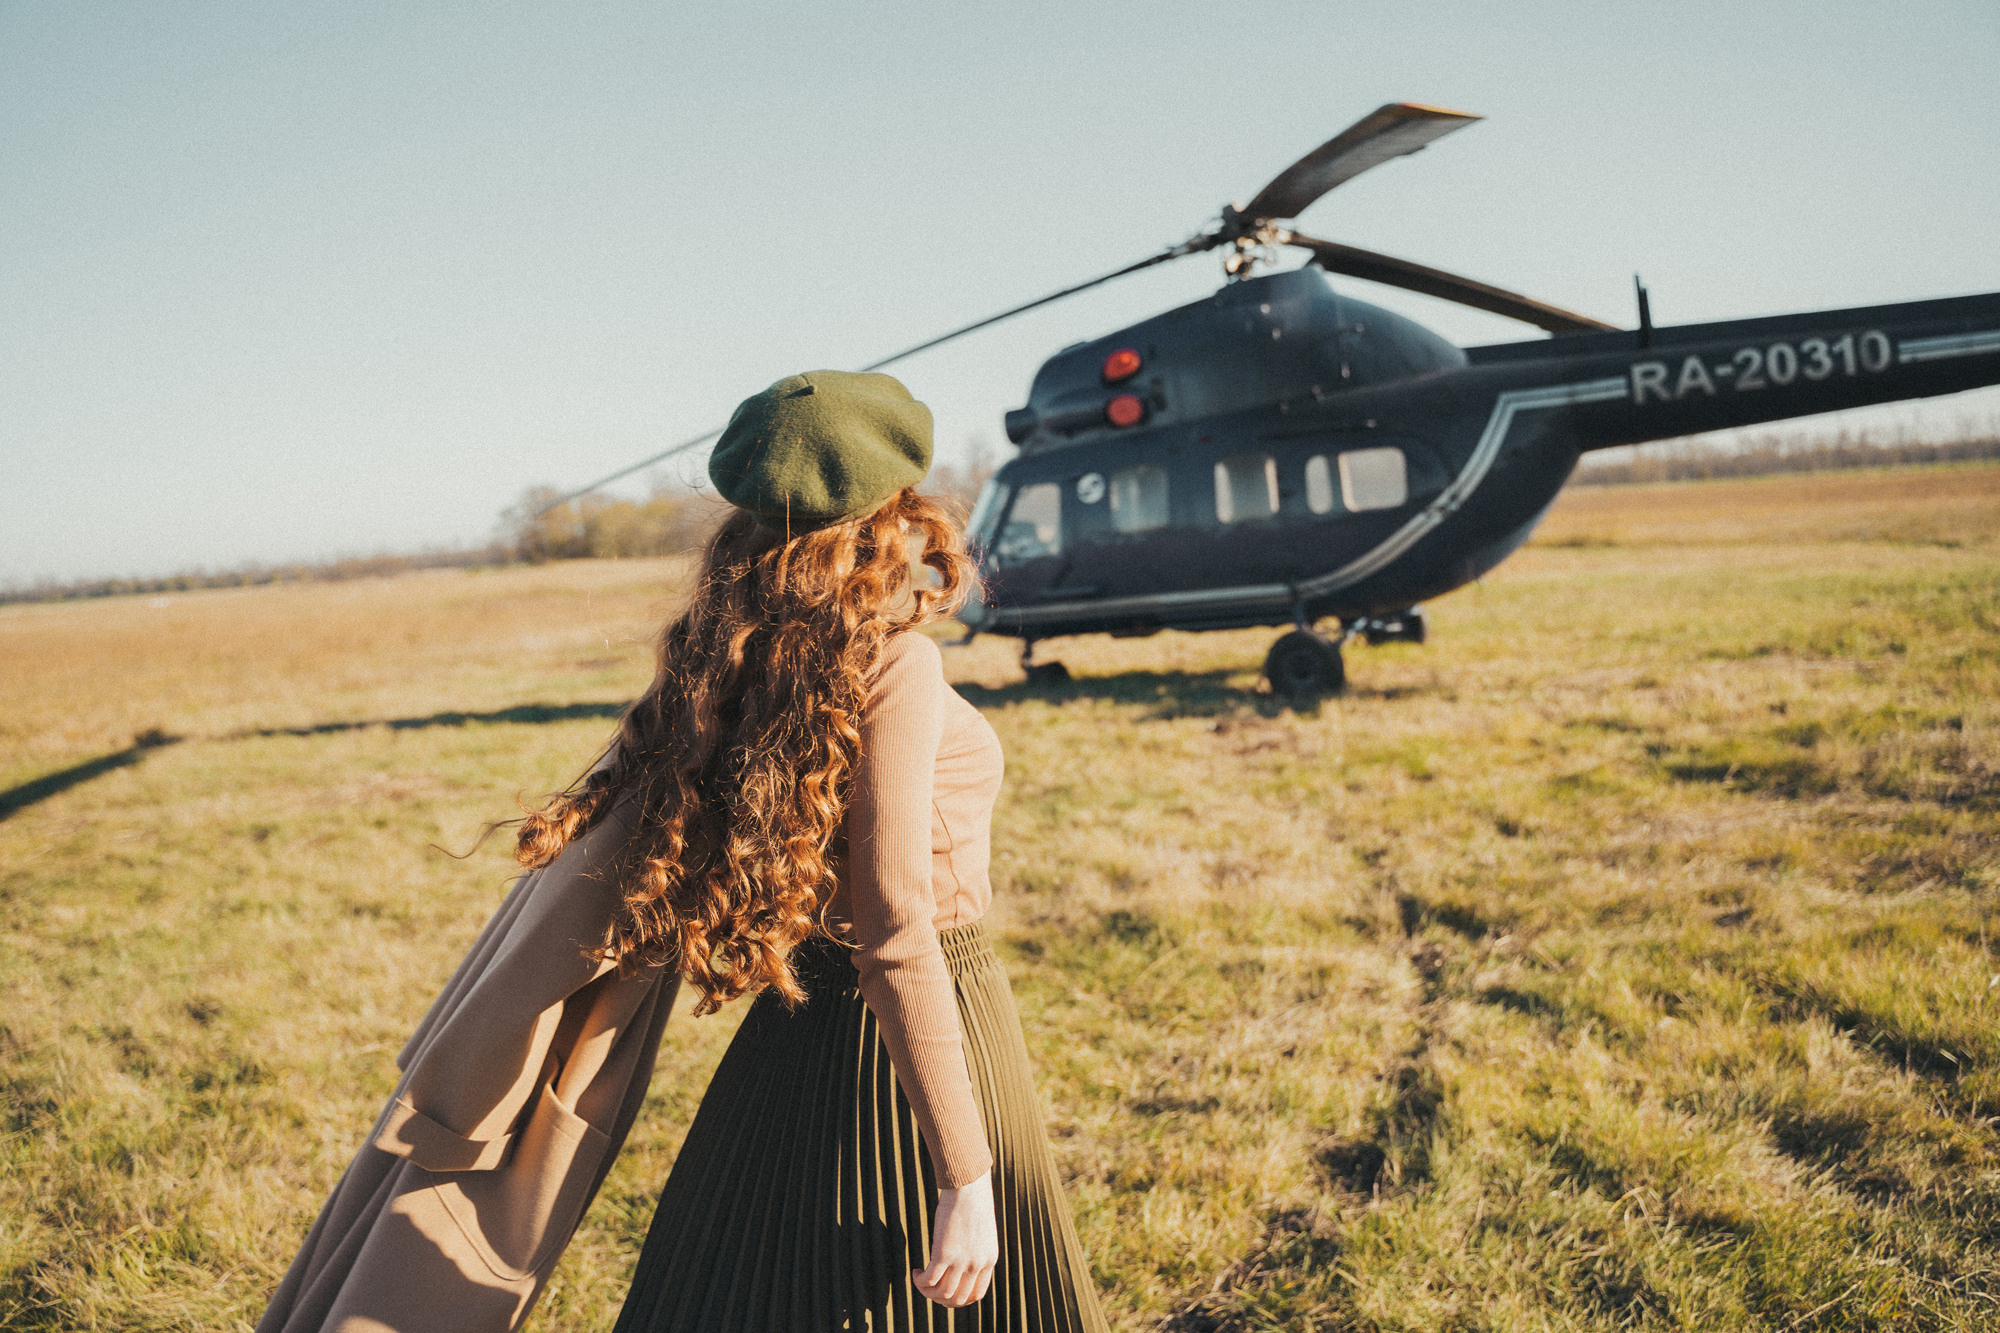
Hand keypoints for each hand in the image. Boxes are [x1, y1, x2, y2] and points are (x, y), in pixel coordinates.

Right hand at [914, 1171, 997, 1306]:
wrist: (969, 1186)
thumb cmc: (973, 1203)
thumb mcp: (981, 1232)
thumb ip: (975, 1250)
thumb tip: (960, 1262)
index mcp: (989, 1260)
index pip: (976, 1295)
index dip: (959, 1300)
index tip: (946, 1292)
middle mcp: (977, 1264)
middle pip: (958, 1298)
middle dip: (941, 1299)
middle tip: (930, 1289)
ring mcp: (962, 1260)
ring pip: (942, 1293)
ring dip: (927, 1292)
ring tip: (920, 1280)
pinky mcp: (944, 1253)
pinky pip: (929, 1280)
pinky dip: (920, 1282)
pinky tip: (916, 1272)